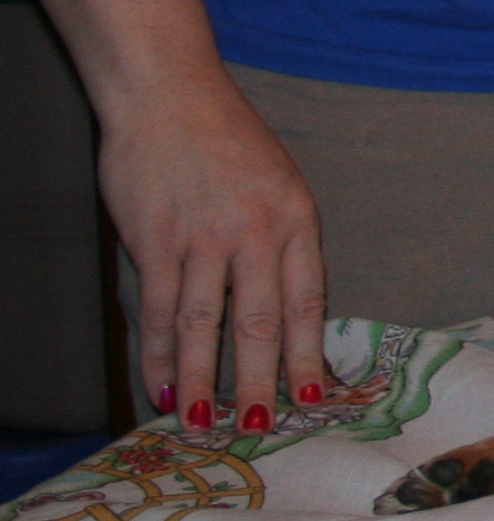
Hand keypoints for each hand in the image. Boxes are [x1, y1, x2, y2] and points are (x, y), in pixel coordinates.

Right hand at [101, 79, 328, 432]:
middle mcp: (256, 231)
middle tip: (259, 427)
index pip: (308, 300)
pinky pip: (157, 310)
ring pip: (204, 326)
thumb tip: (280, 309)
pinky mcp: (155, 240)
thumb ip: (278, 240)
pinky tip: (159, 385)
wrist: (169, 94)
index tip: (311, 395)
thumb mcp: (276, 182)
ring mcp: (203, 237)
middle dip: (260, 381)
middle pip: (261, 323)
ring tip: (204, 423)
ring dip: (202, 380)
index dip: (306, 353)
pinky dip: (156, 354)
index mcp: (296, 217)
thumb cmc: (226, 139)